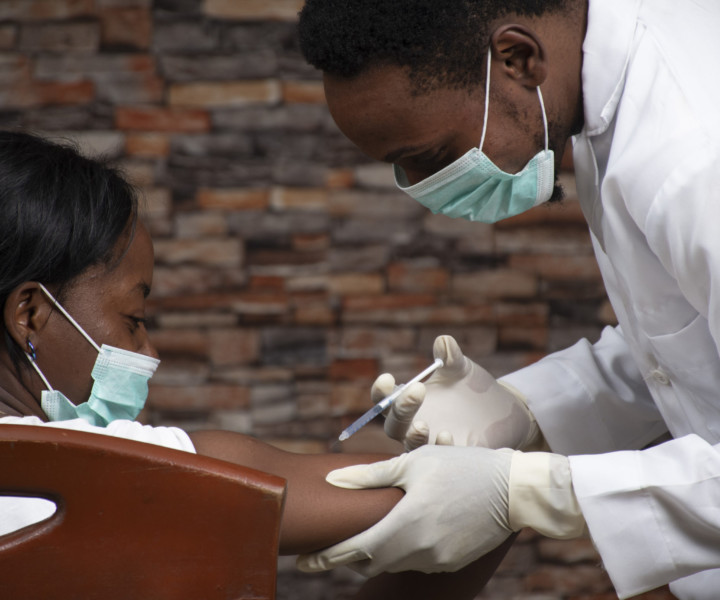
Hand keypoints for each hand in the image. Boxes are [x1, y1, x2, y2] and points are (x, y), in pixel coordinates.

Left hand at [296, 445, 514, 576]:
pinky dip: (403, 552)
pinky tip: (403, 533)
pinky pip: (417, 562)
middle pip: (371, 562)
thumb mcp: (413, 463)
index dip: (326, 557)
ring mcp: (437, 560)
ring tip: (366, 535)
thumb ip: (370, 476)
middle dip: (349, 556)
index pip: (354, 550)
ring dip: (377, 553)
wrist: (512, 488)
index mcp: (403, 525)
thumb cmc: (460, 467)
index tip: (304, 561)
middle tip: (333, 545)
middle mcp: (418, 551)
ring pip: (394, 563)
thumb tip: (334, 481)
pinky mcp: (452, 562)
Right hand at [376, 335, 538, 449]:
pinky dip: (440, 449)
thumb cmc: (472, 387)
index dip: (381, 392)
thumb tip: (443, 342)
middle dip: (401, 408)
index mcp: (408, 402)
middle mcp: (412, 425)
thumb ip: (450, 357)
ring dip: (413, 436)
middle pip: (394, 424)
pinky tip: (446, 436)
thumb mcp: (462, 369)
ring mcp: (430, 444)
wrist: (502, 410)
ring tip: (422, 425)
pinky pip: (440, 460)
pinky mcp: (451, 458)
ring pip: (410, 446)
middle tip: (417, 389)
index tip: (387, 378)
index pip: (384, 400)